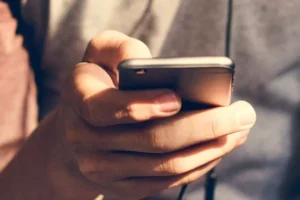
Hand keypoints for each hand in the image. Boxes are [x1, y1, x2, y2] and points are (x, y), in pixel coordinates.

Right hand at [52, 31, 255, 199]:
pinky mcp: (123, 187)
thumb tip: (146, 62)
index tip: (178, 98)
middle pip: (153, 140)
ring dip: (210, 148)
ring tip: (240, 130)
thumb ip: (118, 48)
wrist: (77, 131)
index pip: (108, 109)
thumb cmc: (97, 85)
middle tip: (243, 113)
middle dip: (204, 127)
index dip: (144, 105)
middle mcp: (86, 142)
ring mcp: (105, 171)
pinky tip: (219, 148)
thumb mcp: (99, 54)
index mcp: (80, 103)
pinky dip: (198, 165)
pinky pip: (167, 181)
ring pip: (166, 166)